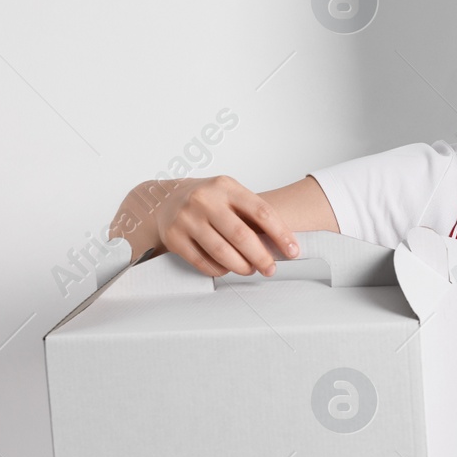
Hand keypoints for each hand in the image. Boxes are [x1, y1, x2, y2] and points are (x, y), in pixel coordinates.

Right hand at [119, 175, 298, 276]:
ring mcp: (187, 219)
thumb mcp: (228, 193)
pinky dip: (219, 269)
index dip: (281, 234)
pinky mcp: (174, 238)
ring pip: (221, 251)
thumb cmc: (206, 199)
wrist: (162, 199)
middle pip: (241, 235)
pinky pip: (202, 261)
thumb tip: (281, 243)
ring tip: (251, 269)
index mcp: (226, 187)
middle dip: (261, 256)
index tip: (294, 251)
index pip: (261, 211)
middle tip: (271, 268)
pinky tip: (228, 269)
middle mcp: (205, 200)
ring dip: (241, 266)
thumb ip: (251, 212)